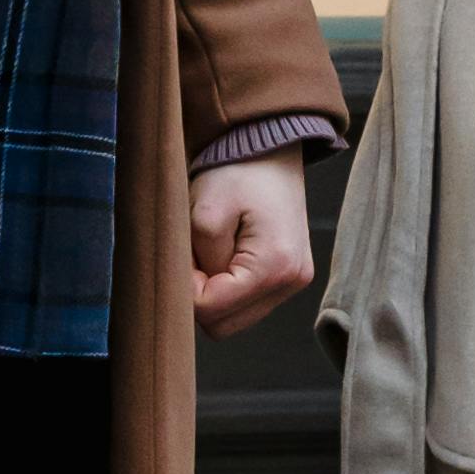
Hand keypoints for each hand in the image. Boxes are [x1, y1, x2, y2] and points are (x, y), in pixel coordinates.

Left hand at [189, 149, 316, 332]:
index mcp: (275, 267)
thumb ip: (196, 263)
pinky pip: (246, 304)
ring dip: (213, 296)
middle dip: (200, 298)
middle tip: (192, 258)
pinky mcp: (287, 279)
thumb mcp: (205, 213)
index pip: (212, 310)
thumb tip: (192, 296)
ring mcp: (293, 283)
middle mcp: (291, 283)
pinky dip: (228, 290)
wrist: (270, 148)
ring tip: (210, 254)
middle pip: (224, 325)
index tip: (182, 257)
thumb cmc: (238, 173)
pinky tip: (224, 257)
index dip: (186, 290)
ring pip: (234, 319)